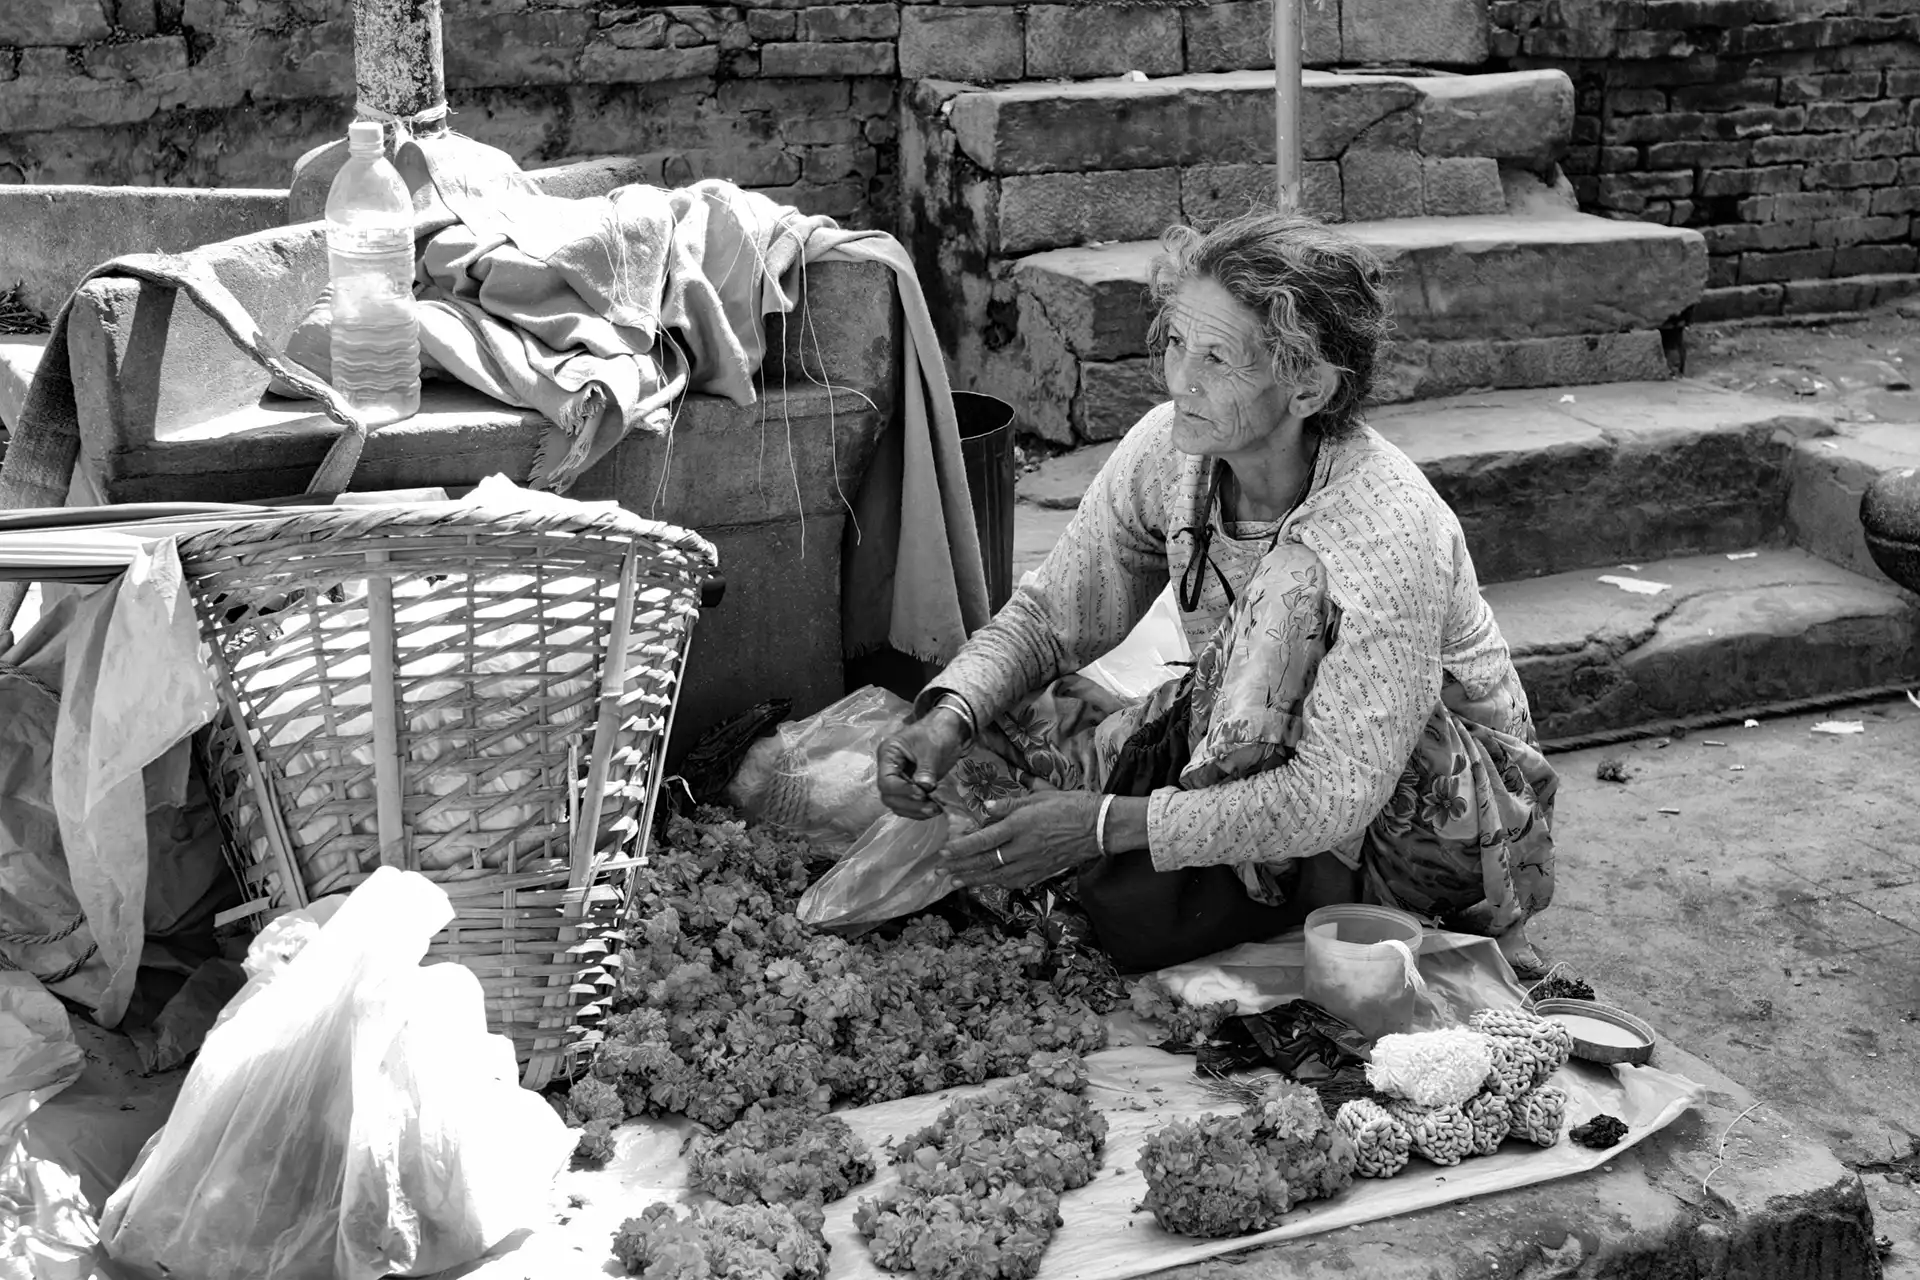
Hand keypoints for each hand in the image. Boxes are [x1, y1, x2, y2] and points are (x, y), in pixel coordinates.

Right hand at [875, 714, 968, 818]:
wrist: (948, 730)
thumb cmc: (937, 732)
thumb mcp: (931, 748)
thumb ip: (926, 769)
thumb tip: (924, 787)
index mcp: (888, 754)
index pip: (886, 781)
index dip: (902, 791)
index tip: (922, 793)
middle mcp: (889, 769)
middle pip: (889, 796)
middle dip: (909, 804)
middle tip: (932, 806)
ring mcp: (899, 780)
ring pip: (898, 804)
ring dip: (915, 811)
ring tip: (936, 809)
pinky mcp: (910, 787)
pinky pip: (909, 804)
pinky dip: (920, 810)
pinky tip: (935, 808)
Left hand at [939, 792, 1104, 890]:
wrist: (1100, 827)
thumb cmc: (1071, 805)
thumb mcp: (1040, 796)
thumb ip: (1010, 804)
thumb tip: (986, 808)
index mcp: (1020, 825)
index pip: (983, 840)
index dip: (961, 848)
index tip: (943, 852)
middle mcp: (1023, 848)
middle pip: (985, 862)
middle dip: (961, 868)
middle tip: (941, 872)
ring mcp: (1033, 863)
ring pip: (997, 875)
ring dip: (974, 879)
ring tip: (956, 882)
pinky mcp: (1042, 872)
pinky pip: (1015, 881)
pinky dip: (998, 883)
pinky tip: (987, 884)